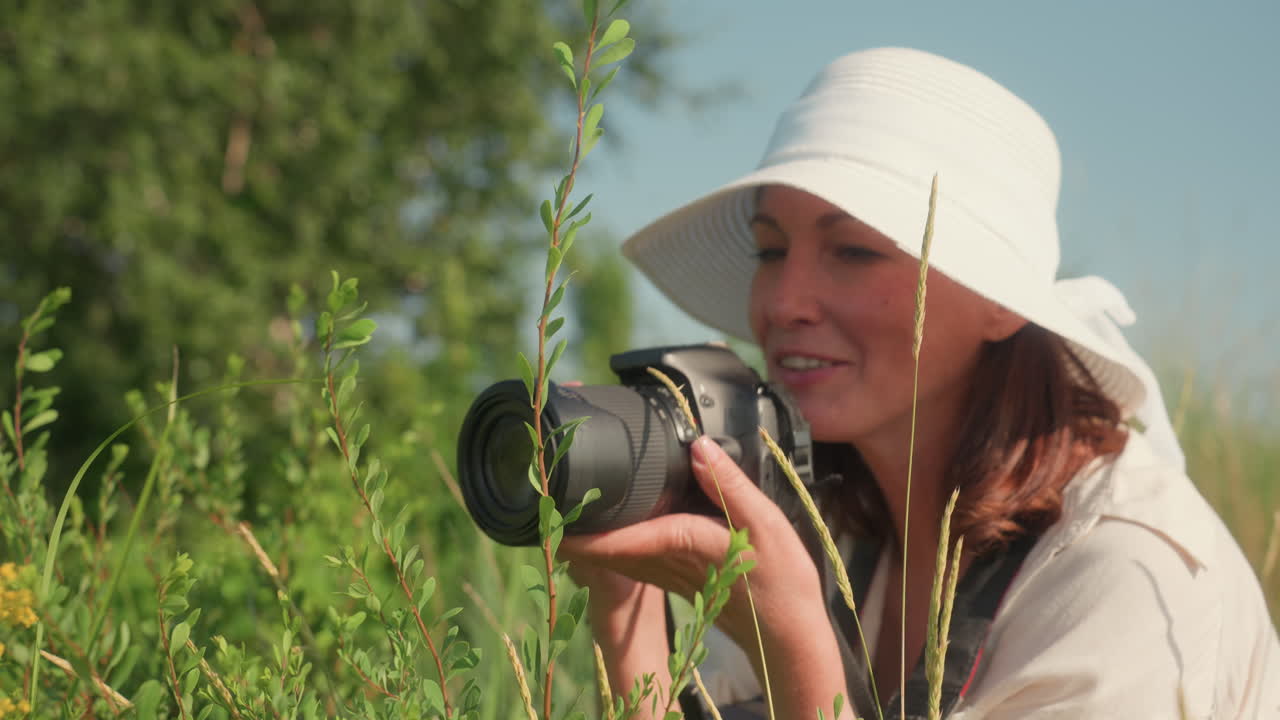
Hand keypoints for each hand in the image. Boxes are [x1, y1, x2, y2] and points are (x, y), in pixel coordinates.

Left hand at [560, 436, 850, 717]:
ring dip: (589, 540)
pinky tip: (607, 533)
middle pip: (609, 548)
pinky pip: (634, 560)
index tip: (553, 519)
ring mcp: (670, 574)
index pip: (624, 538)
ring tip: (562, 514)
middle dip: (575, 532)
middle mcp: (669, 562)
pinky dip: (613, 545)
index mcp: (685, 543)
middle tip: (543, 503)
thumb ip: (730, 485)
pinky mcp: (677, 579)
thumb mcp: (766, 524)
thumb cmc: (780, 582)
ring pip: (617, 556)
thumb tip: (698, 447)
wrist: (787, 631)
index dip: (587, 531)